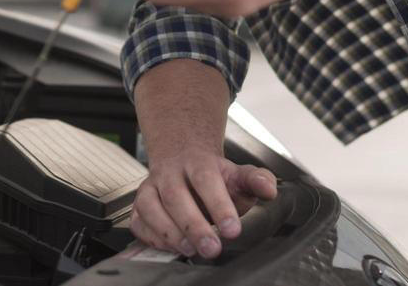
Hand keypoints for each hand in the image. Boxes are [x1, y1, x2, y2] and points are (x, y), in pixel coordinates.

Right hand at [131, 145, 277, 257]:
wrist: (182, 157)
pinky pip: (138, 221)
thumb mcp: (237, 174)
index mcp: (197, 162)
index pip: (206, 180)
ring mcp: (151, 187)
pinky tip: (170, 247)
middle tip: (212, 248)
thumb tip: (269, 189)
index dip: (219, 205)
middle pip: (176, 196)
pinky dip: (151, 236)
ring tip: (189, 249)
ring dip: (169, 232)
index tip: (233, 229)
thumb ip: (256, 180)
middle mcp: (170, 173)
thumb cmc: (211, 174)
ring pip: (151, 207)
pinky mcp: (140, 205)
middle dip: (193, 225)